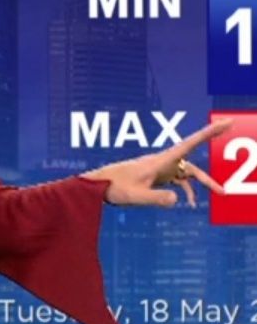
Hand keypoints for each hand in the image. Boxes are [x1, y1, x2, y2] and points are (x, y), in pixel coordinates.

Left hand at [79, 117, 234, 207]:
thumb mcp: (135, 196)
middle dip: (211, 170)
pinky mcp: (154, 175)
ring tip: (220, 193)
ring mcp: (159, 168)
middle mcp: (162, 161)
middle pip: (193, 164)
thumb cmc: (113, 187)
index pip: (190, 144)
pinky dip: (185, 189)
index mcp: (160, 160)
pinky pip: (176, 180)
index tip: (226, 123)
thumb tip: (177, 200)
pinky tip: (189, 201)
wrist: (97, 185)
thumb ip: (156, 198)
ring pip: (187, 173)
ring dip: (202, 183)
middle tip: (227, 178)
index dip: (209, 134)